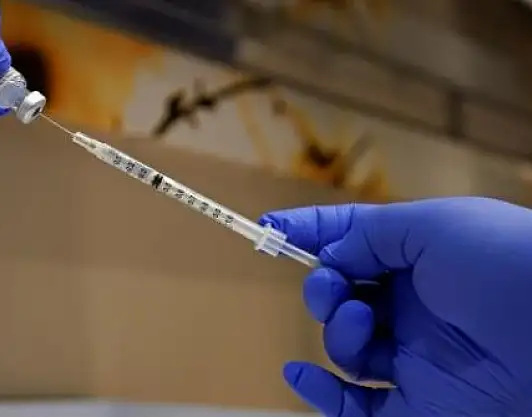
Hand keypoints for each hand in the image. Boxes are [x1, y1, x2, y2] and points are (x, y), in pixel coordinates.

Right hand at [260, 197, 531, 415]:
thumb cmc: (507, 264)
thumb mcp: (434, 226)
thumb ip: (371, 233)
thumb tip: (329, 255)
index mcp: (420, 257)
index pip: (352, 241)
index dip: (309, 234)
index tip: (267, 232)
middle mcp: (413, 306)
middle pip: (342, 296)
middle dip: (322, 286)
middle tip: (331, 285)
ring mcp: (414, 358)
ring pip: (345, 347)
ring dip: (336, 330)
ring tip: (358, 321)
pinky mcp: (417, 407)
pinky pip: (355, 408)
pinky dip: (321, 393)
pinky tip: (300, 373)